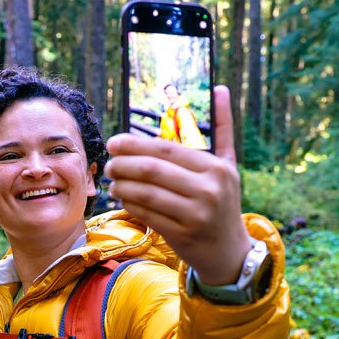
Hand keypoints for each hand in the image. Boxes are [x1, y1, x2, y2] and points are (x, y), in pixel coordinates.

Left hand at [104, 86, 250, 283]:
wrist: (229, 250)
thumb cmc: (223, 201)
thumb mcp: (228, 165)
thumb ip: (222, 129)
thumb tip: (220, 88)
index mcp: (216, 168)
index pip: (166, 149)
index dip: (134, 144)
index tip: (113, 142)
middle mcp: (208, 189)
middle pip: (152, 170)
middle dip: (123, 164)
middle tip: (109, 163)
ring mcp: (196, 214)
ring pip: (145, 193)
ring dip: (122, 185)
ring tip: (113, 181)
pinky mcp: (182, 234)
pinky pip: (146, 214)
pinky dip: (129, 204)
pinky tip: (123, 198)